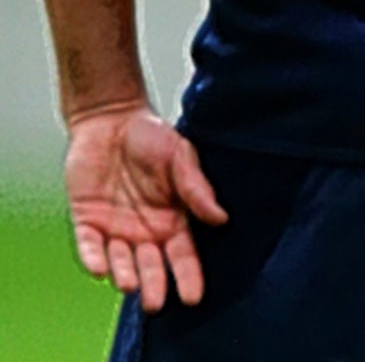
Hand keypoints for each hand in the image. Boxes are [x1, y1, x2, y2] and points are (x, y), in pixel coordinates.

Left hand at [63, 104, 226, 311]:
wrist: (110, 117)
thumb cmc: (151, 134)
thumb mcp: (181, 156)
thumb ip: (196, 188)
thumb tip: (220, 218)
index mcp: (172, 217)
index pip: (183, 254)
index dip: (188, 275)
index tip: (194, 296)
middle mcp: (145, 228)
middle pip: (150, 265)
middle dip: (154, 285)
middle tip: (155, 304)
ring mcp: (114, 225)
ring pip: (119, 260)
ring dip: (123, 275)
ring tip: (128, 285)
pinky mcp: (87, 218)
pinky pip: (89, 245)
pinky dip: (93, 258)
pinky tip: (99, 269)